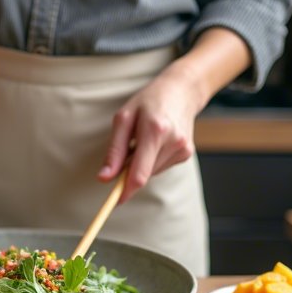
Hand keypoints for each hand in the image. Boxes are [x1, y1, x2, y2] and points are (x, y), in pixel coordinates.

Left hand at [98, 67, 206, 202]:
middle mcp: (173, 142)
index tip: (114, 201)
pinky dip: (152, 160)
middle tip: (128, 149)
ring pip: (152, 173)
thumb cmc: (149, 101)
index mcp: (155, 130)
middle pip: (144, 175)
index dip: (125, 191)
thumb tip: (104, 178)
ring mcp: (183, 149)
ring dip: (142, 164)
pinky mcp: (187, 153)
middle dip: (130, 171)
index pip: (139, 173)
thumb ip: (114, 151)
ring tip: (144, 139)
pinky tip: (156, 142)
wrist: (181, 91)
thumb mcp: (124, 119)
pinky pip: (161, 167)